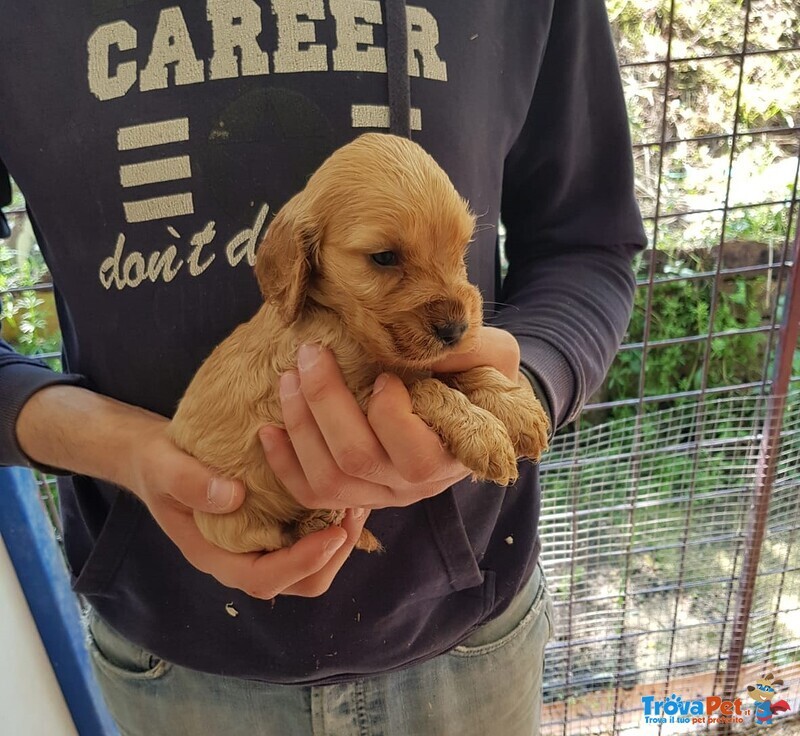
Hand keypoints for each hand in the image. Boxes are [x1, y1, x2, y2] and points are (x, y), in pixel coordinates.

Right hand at [16, 385, 366, 598]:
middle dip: (332, 555)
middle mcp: (244, 559)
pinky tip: (345, 490)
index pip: (264, 579)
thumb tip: (233, 496)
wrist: (157, 459)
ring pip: (312, 567)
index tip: (333, 534)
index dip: (301, 562)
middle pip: (300, 583)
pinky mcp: (275, 527)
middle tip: (355, 512)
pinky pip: (311, 539)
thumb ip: (189, 483)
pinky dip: (334, 523)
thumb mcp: (163, 466)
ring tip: (357, 502)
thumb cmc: (158, 465)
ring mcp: (262, 546)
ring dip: (340, 541)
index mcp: (216, 556)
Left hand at [259, 326, 523, 510]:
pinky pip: (310, 494)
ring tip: (287, 378)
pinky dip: (284, 464)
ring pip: (328, 480)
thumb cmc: (481, 379)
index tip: (384, 373)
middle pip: (357, 459)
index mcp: (451, 455)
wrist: (470, 407)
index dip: (389, 415)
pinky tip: (268, 429)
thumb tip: (431, 342)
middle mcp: (413, 485)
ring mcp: (380, 494)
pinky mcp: (354, 494)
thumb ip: (470, 351)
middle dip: (325, 402)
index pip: (414, 454)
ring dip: (300, 427)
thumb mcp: (493, 357)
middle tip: (311, 353)